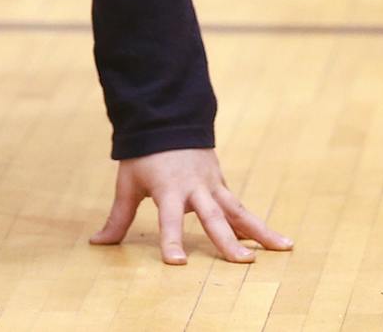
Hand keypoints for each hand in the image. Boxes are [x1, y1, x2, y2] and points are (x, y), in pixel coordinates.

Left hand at [89, 147, 291, 264]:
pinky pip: (239, 207)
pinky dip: (254, 224)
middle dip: (230, 241)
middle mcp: (195, 188)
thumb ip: (118, 217)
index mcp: (169, 189)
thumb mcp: (128, 183)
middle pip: (215, 218)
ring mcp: (213, 184)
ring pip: (239, 211)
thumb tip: (98, 243)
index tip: (177, 262)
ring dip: (261, 231)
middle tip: (245, 262)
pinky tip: (273, 241)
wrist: (169, 118)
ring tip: (284, 247)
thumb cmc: (145, 155)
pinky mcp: (221, 183)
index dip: (171, 240)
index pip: (169, 220)